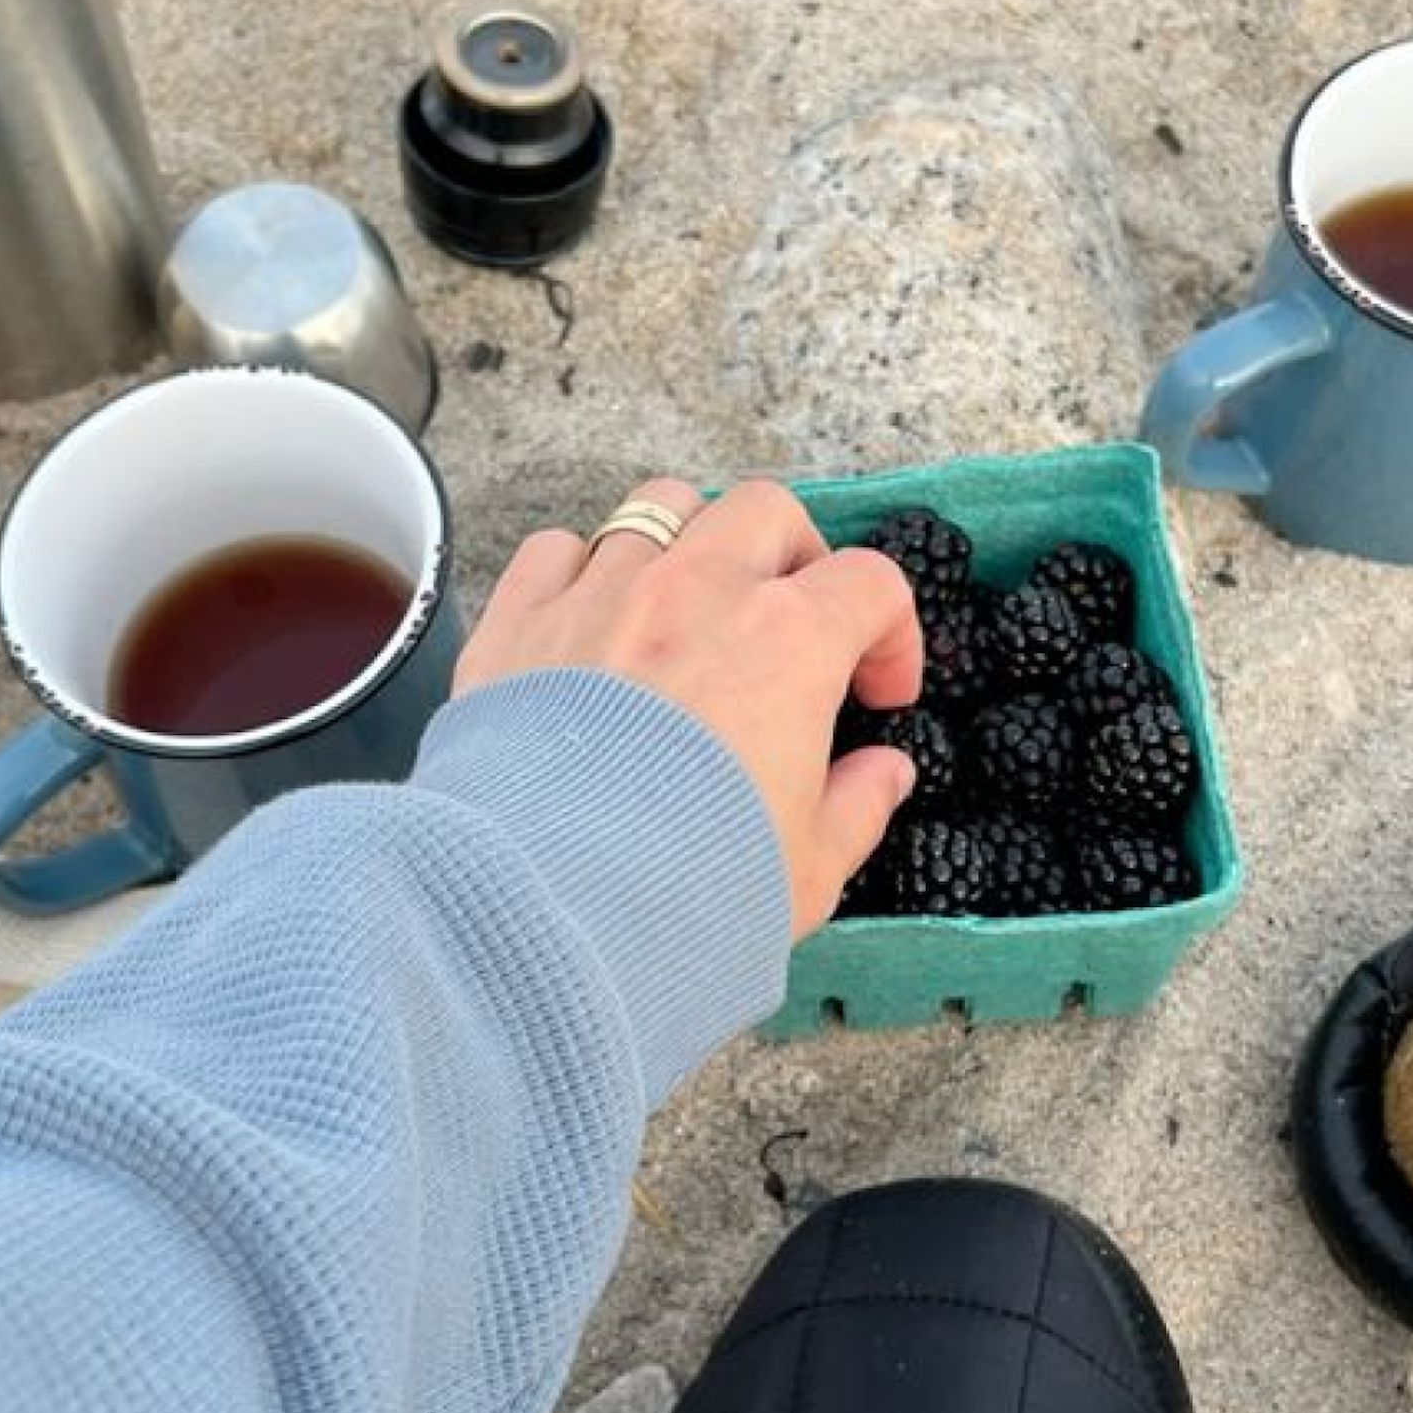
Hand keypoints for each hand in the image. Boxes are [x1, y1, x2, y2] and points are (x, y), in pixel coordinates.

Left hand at [453, 477, 926, 940]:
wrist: (547, 905)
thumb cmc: (688, 886)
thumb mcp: (811, 864)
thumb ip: (858, 804)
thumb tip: (883, 775)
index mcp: (790, 640)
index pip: (871, 583)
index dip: (892, 634)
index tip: (878, 693)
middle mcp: (697, 592)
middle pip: (768, 512)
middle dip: (796, 556)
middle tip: (793, 623)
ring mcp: (603, 595)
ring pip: (662, 507)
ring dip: (691, 544)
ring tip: (690, 607)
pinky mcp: (520, 622)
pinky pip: (556, 549)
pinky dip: (582, 569)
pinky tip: (594, 622)